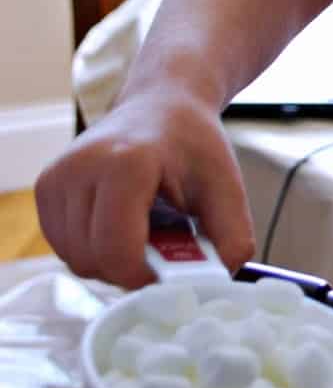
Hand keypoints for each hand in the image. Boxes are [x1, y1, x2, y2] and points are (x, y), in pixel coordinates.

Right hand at [34, 93, 255, 289]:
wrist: (161, 102)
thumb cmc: (192, 143)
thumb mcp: (228, 188)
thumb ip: (232, 240)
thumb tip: (214, 285)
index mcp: (126, 163)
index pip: (118, 251)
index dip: (146, 276)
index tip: (173, 266)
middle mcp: (81, 167)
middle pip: (94, 260)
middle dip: (132, 269)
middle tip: (164, 244)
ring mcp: (57, 176)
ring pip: (76, 259)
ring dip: (112, 261)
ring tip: (144, 228)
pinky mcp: (45, 187)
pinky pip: (64, 246)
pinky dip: (93, 248)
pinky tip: (121, 223)